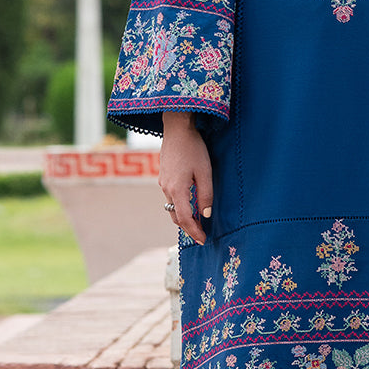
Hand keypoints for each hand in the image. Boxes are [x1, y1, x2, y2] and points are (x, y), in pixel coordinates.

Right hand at [160, 112, 212, 243]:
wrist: (176, 129)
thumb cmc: (193, 148)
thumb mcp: (205, 172)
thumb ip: (206, 195)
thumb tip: (206, 214)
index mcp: (177, 189)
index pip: (184, 219)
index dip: (194, 231)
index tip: (203, 240)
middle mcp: (167, 189)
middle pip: (175, 216)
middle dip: (188, 228)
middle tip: (200, 236)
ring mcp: (163, 183)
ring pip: (172, 207)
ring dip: (183, 217)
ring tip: (196, 223)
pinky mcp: (163, 177)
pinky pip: (170, 197)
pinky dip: (179, 206)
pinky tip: (189, 205)